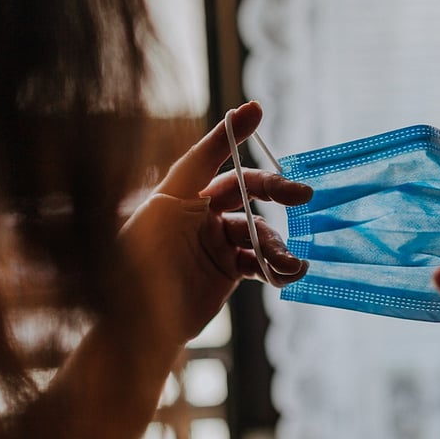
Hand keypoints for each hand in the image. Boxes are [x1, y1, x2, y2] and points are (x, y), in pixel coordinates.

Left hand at [117, 101, 310, 342]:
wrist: (139, 328)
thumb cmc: (137, 269)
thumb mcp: (157, 217)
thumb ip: (190, 176)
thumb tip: (212, 140)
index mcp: (177, 195)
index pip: (208, 156)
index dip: (230, 134)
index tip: (256, 110)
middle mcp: (199, 212)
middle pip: (245, 189)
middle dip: (274, 190)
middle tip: (302, 196)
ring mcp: (216, 241)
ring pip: (258, 230)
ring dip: (277, 246)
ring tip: (289, 265)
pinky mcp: (228, 269)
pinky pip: (260, 260)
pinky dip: (276, 267)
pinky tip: (287, 275)